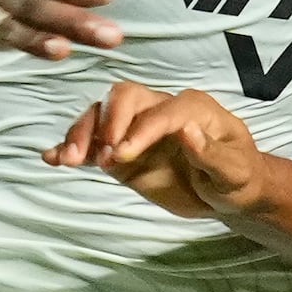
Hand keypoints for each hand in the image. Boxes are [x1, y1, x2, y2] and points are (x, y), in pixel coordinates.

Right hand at [44, 81, 264, 221]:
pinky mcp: (121, 150)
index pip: (159, 111)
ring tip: (69, 160)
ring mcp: (136, 128)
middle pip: (123, 97)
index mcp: (192, 108)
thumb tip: (186, 130)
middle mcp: (159, 110)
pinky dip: (72, 148)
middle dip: (107, 122)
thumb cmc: (239, 177)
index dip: (139, 130)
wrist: (230, 194)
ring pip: (101, 115)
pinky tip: (51, 159)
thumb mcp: (236, 172)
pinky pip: (92, 144)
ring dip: (82, 134)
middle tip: (100, 158)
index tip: (121, 156)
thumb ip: (212, 154)